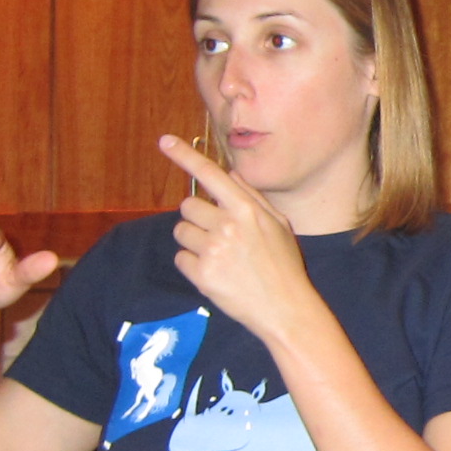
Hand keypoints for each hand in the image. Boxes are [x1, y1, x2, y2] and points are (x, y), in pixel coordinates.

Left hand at [160, 136, 317, 341]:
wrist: (285, 308)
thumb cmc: (284, 265)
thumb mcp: (278, 225)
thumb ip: (253, 197)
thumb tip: (230, 174)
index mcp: (246, 209)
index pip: (209, 174)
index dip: (184, 156)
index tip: (165, 142)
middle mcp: (227, 225)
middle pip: (188, 206)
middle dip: (198, 218)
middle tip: (218, 236)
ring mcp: (213, 250)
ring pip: (180, 232)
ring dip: (193, 242)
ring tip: (218, 257)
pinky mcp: (202, 274)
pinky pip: (181, 259)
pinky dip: (193, 266)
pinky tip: (215, 273)